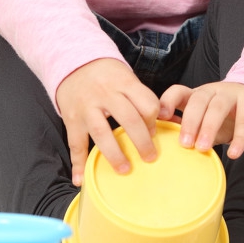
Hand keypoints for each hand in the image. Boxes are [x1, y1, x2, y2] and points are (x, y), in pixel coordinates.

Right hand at [54, 57, 160, 182]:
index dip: (154, 120)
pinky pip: (75, 143)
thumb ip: (143, 98)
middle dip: (141, 141)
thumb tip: (172, 121)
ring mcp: (87, 107)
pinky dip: (77, 163)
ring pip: (101, 132)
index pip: (146, 103)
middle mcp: (106, 94)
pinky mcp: (71, 119)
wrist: (74, 63)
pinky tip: (80, 179)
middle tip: (150, 157)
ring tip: (125, 170)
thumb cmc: (108, 76)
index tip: (156, 133)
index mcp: (124, 83)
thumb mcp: (127, 78)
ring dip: (114, 154)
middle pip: (128, 118)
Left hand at [158, 81, 243, 158]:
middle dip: (190, 122)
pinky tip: (234, 153)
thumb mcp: (203, 120)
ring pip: (218, 107)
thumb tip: (169, 145)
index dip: (168, 102)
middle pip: (198, 100)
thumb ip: (188, 129)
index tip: (161, 117)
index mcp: (195, 94)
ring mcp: (231, 94)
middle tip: (184, 143)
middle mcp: (211, 91)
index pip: (178, 91)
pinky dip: (239, 138)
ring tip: (203, 148)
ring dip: (209, 128)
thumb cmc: (221, 115)